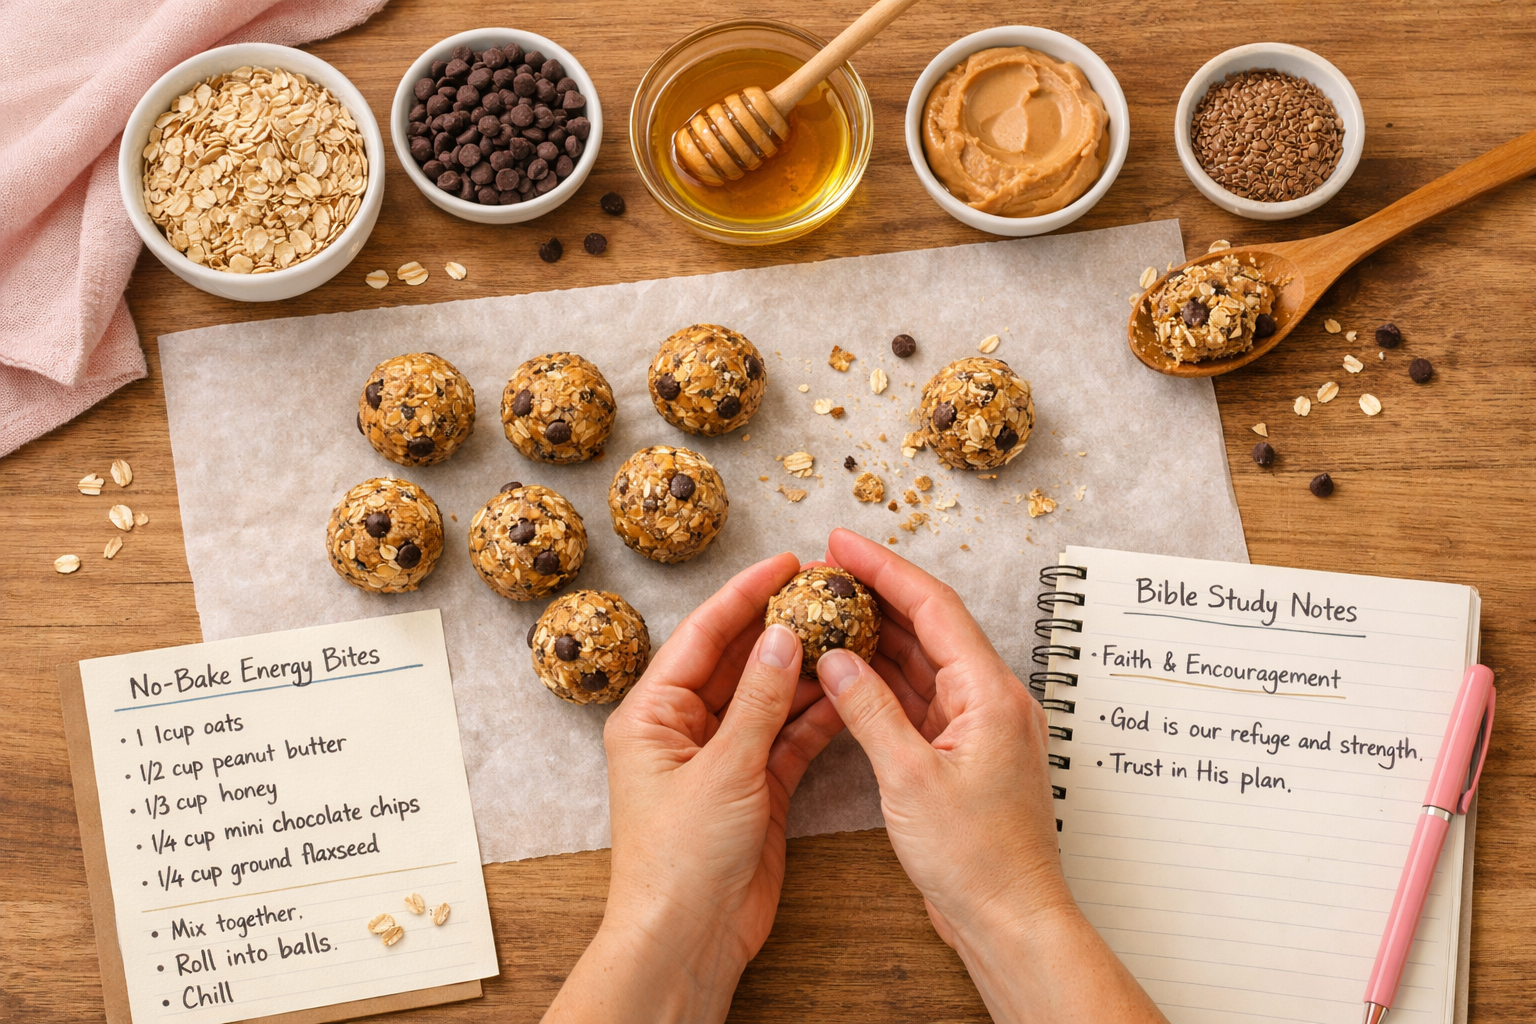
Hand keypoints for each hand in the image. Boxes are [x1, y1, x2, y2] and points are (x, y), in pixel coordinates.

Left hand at [544, 552, 843, 1023]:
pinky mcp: (755, 789)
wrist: (687, 941)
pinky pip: (787, 738)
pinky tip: (848, 690)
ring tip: (849, 631)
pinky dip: (815, 716)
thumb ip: (758, 701)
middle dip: (781, 626)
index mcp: (653, 714)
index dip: (745, 595)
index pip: (703, 636)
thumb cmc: (679, 862)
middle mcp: (685, 729)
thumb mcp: (722, 770)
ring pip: (768, 698)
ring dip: (805, 668)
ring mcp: (722, 759)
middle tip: (828, 592)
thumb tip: (782, 636)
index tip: (786, 562)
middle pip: (738, 661)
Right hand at [817, 529, 1165, 1023]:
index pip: (934, 607)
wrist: (1009, 918)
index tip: (843, 543)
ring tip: (829, 610)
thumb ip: (869, 710)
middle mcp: (991, 700)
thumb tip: (837, 658)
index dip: (885, 569)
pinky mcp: (964, 753)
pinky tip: (849, 671)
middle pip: (931, 626)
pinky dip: (884, 682)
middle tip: (826, 571)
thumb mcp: (908, 777)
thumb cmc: (976, 859)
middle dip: (878, 594)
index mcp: (990, 693)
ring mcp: (979, 726)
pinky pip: (921, 699)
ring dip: (878, 637)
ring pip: (924, 662)